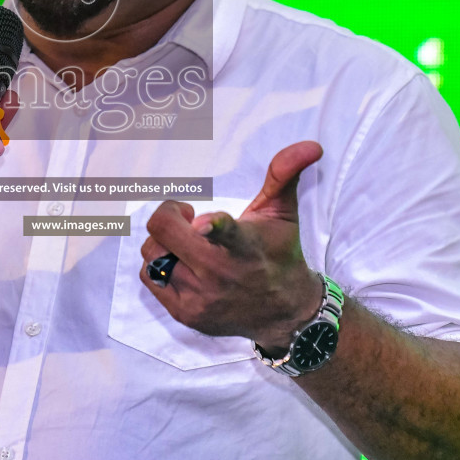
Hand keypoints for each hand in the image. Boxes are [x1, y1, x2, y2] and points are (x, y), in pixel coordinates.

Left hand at [140, 140, 324, 350]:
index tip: (201, 222)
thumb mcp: (283, 212)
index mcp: (244, 245)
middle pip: (164, 232)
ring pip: (152, 253)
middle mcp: (219, 273)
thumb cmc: (279, 252)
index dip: (212, 225)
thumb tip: (312, 145)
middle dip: (169, 215)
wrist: (284, 312)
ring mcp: (200, 297)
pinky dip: (158, 264)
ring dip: (164, 243)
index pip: (226, 233)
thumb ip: (285, 174)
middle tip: (187, 218)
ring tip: (187, 244)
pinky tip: (181, 263)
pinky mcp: (185, 314)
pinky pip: (148, 275)